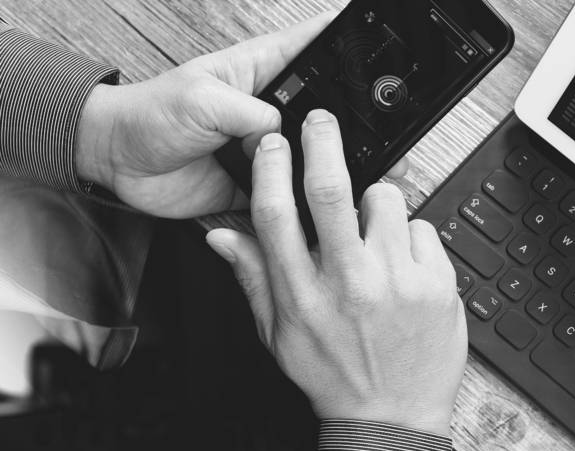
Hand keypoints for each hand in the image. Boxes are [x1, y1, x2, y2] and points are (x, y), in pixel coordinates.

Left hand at [74, 13, 408, 217]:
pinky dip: (305, 202)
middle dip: (352, 121)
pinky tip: (324, 205)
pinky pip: (290, 195)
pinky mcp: (259, 185)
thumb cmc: (151, 115)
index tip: (380, 55)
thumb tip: (285, 139)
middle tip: (383, 132)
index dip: (348, 48)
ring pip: (313, 156)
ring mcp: (267, 150)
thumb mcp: (202, 99)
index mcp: (262, 72)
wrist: (119, 163)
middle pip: (326, 111)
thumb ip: (249, 114)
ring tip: (357, 173)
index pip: (314, 48)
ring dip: (332, 166)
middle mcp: (271, 111)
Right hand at [205, 110, 467, 436]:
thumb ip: (254, 278)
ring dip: (375, 202)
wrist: (392, 418)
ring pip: (385, 199)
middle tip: (321, 123)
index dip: (270, 168)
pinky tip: (403, 266)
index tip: (272, 143)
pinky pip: (423, 228)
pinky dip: (410, 236)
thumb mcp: (280, 336)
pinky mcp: (436, 286)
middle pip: (330, 190)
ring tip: (373, 234)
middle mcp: (348, 284)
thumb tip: (223, 236)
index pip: (276, 215)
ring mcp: (396, 284)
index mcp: (303, 295)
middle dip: (321, 141)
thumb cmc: (335, 377)